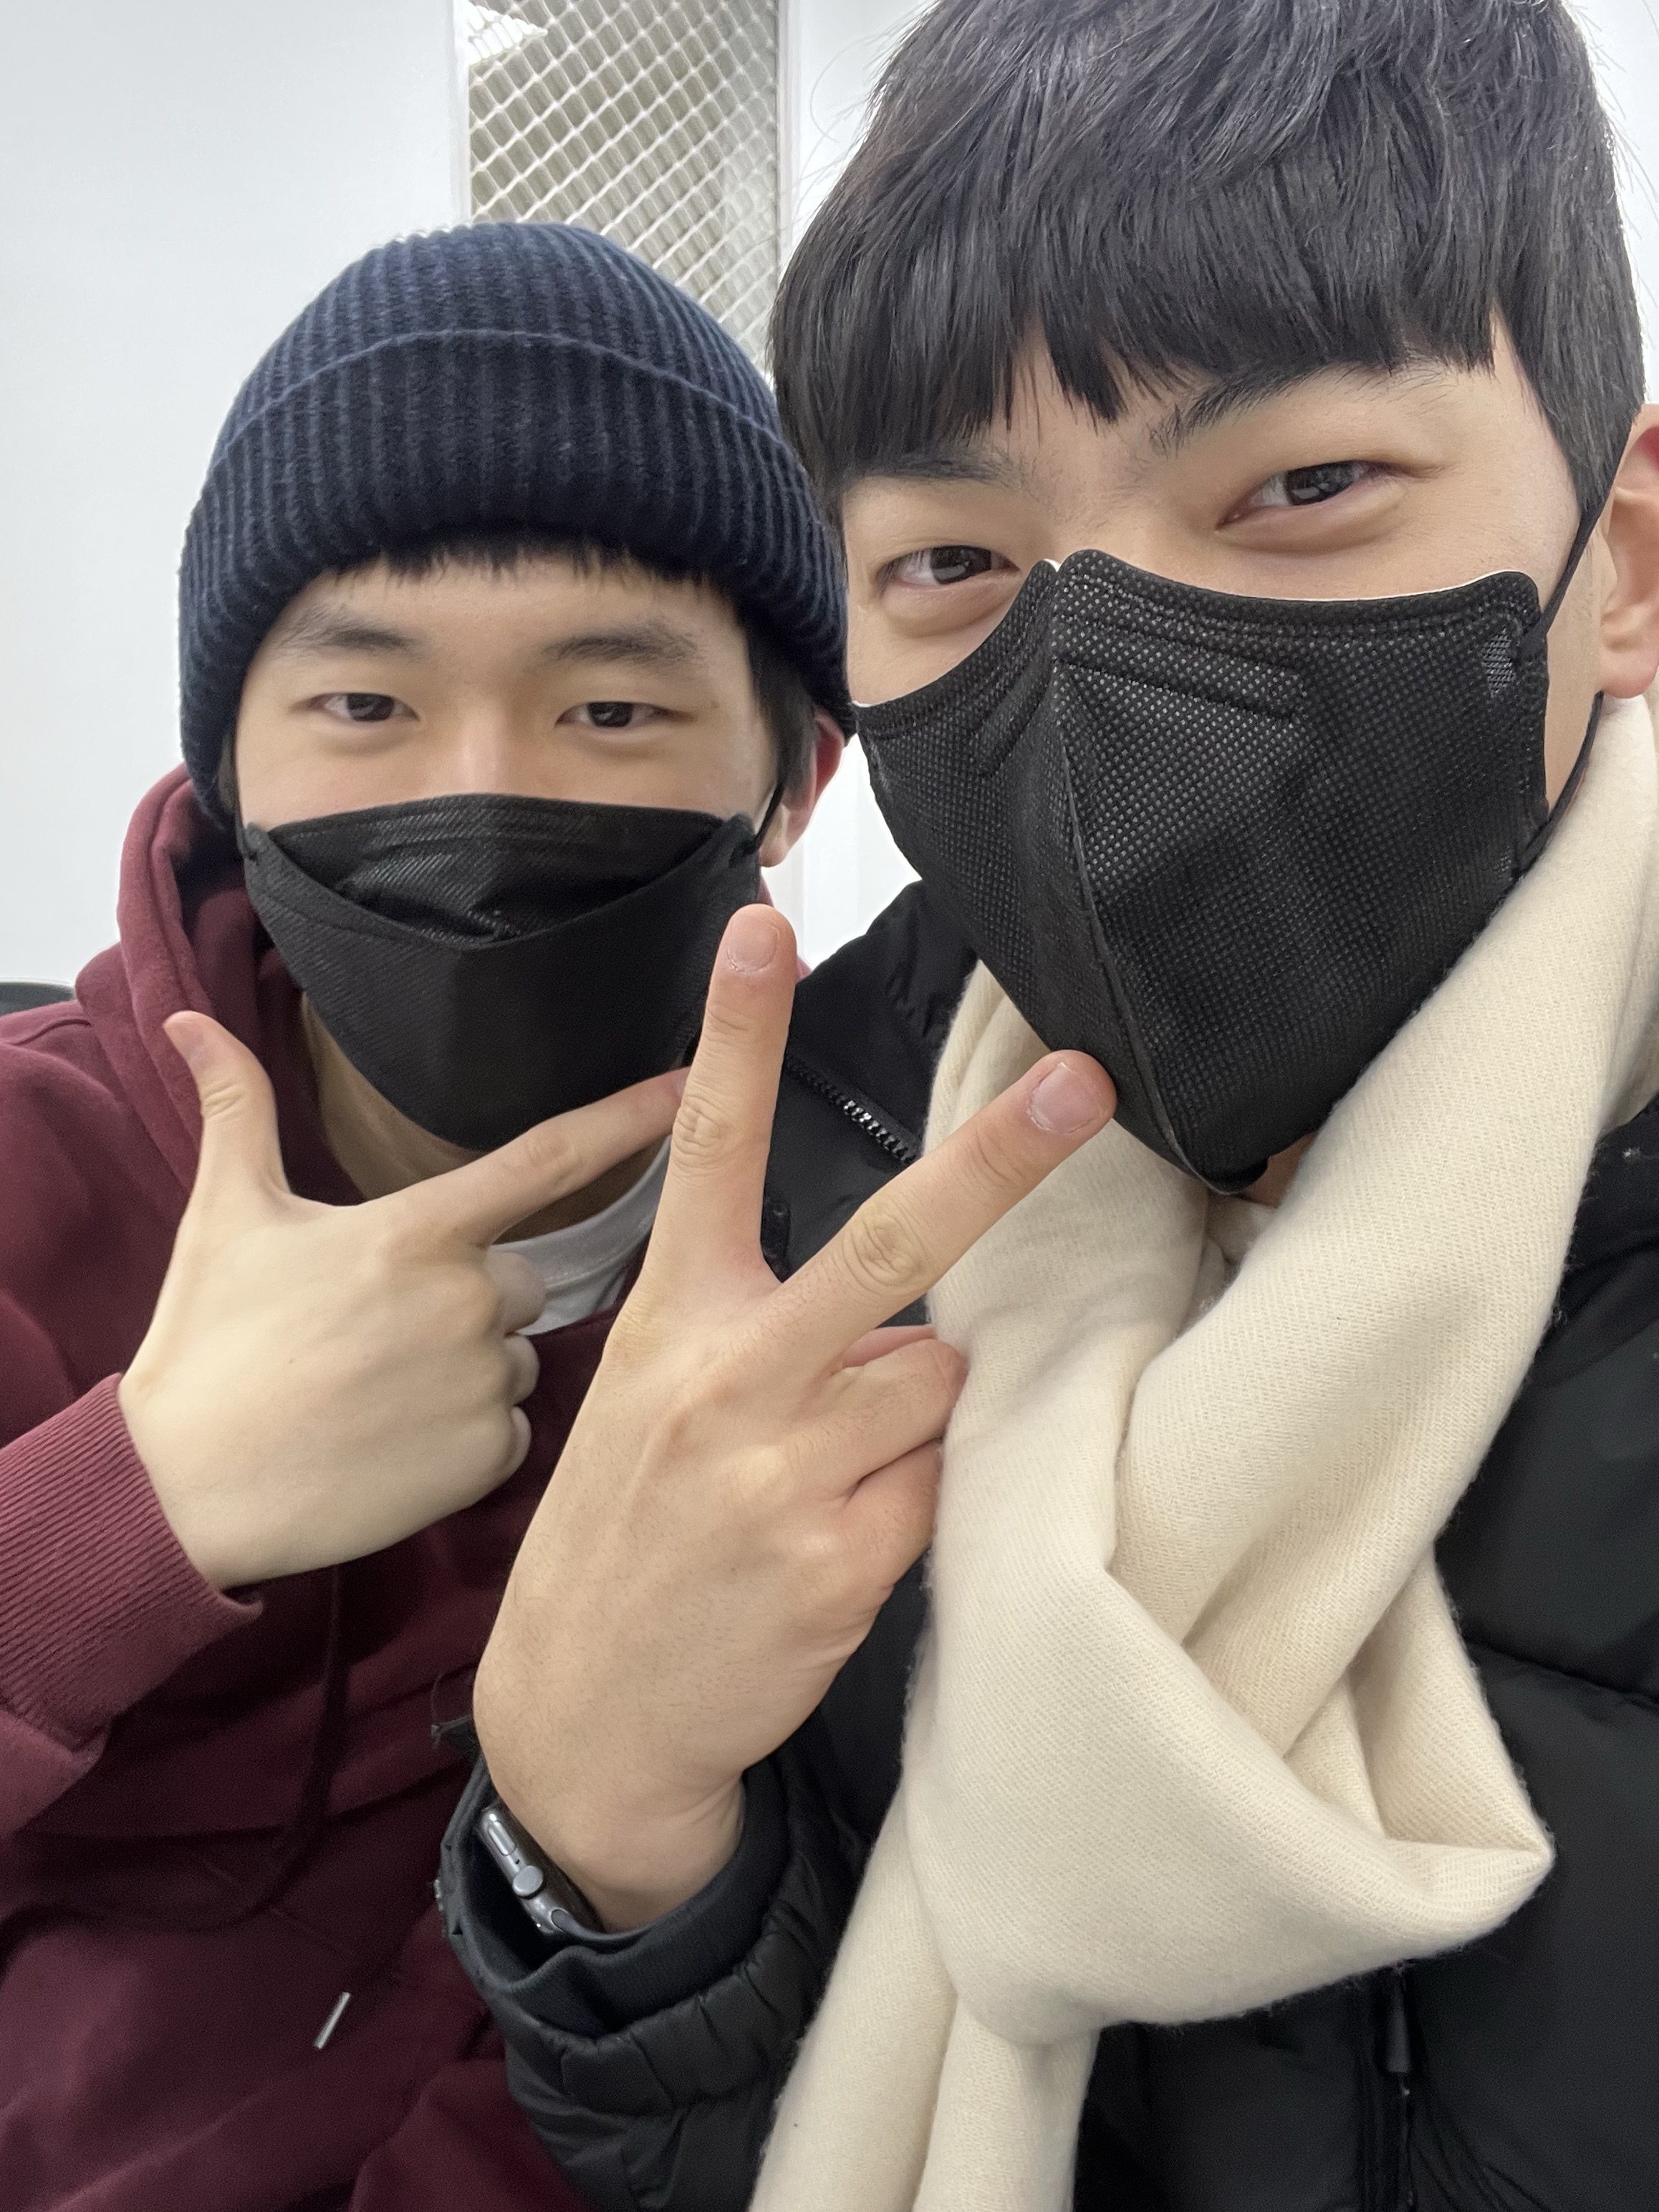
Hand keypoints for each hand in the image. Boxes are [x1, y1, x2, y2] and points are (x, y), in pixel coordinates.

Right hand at [119, 1013, 684, 1589]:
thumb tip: (186, 1021)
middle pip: (523, 1278)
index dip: (626, 1117)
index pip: (548, 1157)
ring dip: (471, 1366)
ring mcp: (484, 1384)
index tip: (689, 1085)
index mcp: (418, 1231)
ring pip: (516, 1355)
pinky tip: (397, 1443)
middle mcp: (468, 1301)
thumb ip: (236, 1109)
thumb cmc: (205, 1348)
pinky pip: (511, 1429)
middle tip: (385, 1328)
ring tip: (380, 1391)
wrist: (183, 1495)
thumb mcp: (224, 1217)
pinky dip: (469, 1435)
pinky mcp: (488, 1459)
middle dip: (474, 1294)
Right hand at [474, 905, 1114, 1928]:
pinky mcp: (845, 1562)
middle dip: (994, 1164)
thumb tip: (909, 1322)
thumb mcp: (647, 1408)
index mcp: (670, 1323)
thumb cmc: (624, 1536)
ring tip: (843, 1470)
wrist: (586, 1718)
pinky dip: (922, 1500)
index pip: (708, 1152)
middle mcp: (730, 1381)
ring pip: (941, 1378)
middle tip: (1082, 1085)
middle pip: (887, 1247)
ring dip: (925, 1408)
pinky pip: (942, 1487)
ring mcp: (789, 1474)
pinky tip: (845, 1544)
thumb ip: (760, 1339)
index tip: (765, 923)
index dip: (736, 1033)